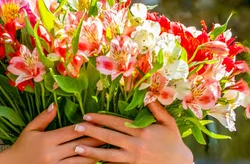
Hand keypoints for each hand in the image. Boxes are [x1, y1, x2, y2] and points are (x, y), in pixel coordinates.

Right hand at [0, 103, 104, 163]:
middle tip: (109, 134)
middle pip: (79, 146)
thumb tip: (55, 104)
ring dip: (95, 155)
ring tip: (107, 148)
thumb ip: (43, 117)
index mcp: (47, 140)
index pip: (71, 131)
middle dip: (95, 140)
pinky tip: (94, 160)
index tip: (98, 122)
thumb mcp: (30, 129)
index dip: (85, 126)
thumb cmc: (22, 147)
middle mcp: (53, 154)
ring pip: (81, 161)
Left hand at [72, 101, 193, 163]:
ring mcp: (133, 159)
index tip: (87, 115)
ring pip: (108, 155)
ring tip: (76, 149)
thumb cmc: (174, 143)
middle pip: (109, 137)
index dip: (100, 119)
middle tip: (75, 128)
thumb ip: (157, 109)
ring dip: (91, 152)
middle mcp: (136, 145)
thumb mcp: (168, 123)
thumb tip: (148, 93)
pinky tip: (90, 163)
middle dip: (91, 132)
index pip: (116, 123)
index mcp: (142, 131)